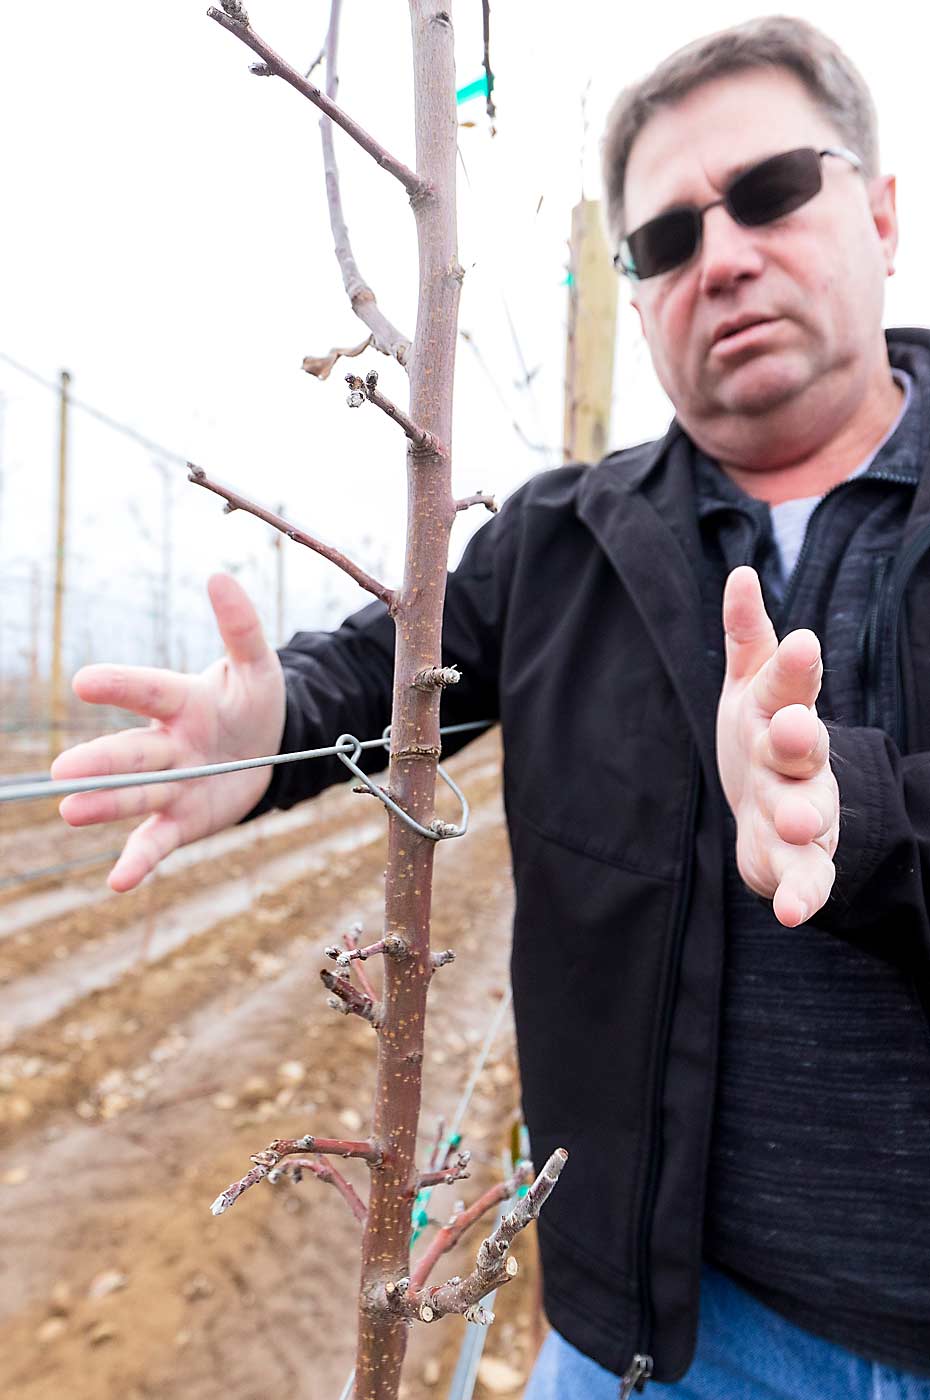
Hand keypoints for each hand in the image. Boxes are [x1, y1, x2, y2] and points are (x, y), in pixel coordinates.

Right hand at [51, 573, 285, 892]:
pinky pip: (157, 841)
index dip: (121, 686)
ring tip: (69, 811)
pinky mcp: (180, 821)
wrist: (267, 751)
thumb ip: (241, 627)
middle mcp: (167, 744)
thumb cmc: (252, 702)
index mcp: (183, 701)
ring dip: (105, 806)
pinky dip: (138, 861)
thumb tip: (219, 577)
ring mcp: (171, 785)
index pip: (150, 691)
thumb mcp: (258, 666)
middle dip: (101, 762)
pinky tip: (117, 882)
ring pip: (136, 796)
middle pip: (133, 753)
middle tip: (63, 770)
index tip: (84, 681)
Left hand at [715, 566, 838, 926]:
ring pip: (808, 814)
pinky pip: (804, 879)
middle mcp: (797, 762)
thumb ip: (746, 635)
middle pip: (803, 748)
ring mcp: (801, 812)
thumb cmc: (759, 733)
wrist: (776, 809)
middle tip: (794, 731)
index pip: (788, 686)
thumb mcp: (748, 683)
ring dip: (803, 819)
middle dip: (799, 740)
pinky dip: (801, 896)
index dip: (793, 668)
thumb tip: (741, 574)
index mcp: (780, 712)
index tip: (799, 643)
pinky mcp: (796, 862)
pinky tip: (791, 913)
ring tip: (796, 821)